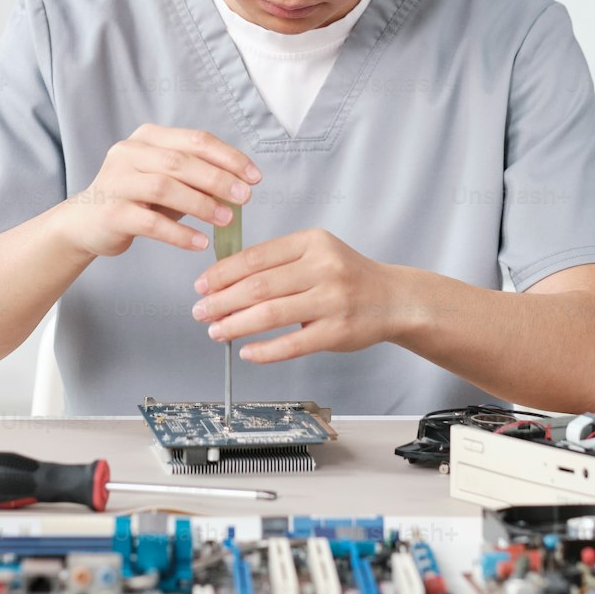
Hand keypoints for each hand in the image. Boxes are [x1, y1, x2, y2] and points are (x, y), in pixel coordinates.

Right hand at [62, 124, 260, 258]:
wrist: (85, 222)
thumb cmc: (135, 198)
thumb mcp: (165, 179)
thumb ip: (196, 177)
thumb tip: (240, 186)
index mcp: (148, 137)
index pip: (196, 140)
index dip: (229, 157)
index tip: (255, 177)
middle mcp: (129, 153)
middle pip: (182, 161)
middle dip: (218, 179)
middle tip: (245, 198)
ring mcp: (117, 181)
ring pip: (165, 187)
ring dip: (201, 204)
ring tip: (226, 220)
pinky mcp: (111, 212)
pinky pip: (151, 222)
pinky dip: (179, 233)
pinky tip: (200, 242)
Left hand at [191, 227, 399, 361]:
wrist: (394, 298)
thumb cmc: (347, 275)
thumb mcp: (316, 252)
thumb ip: (278, 262)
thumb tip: (225, 281)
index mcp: (312, 242)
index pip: (256, 257)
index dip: (223, 273)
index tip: (202, 284)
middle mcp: (323, 267)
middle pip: (259, 286)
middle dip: (222, 300)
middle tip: (200, 311)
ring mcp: (332, 300)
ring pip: (271, 314)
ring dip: (236, 325)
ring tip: (216, 331)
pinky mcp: (337, 332)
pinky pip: (292, 344)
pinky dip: (264, 350)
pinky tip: (246, 351)